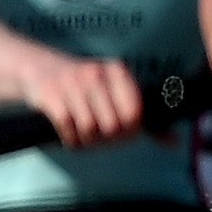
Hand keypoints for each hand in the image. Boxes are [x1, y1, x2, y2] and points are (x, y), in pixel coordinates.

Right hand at [21, 52, 148, 148]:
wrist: (37, 68)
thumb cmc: (84, 87)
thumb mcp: (113, 93)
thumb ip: (144, 119)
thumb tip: (175, 143)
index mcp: (118, 71)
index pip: (134, 114)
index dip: (129, 132)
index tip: (121, 135)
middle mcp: (97, 74)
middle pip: (112, 126)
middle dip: (106, 140)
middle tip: (99, 140)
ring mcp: (72, 83)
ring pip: (90, 129)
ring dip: (86, 142)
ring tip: (84, 138)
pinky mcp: (51, 95)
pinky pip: (67, 128)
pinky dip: (70, 140)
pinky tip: (70, 136)